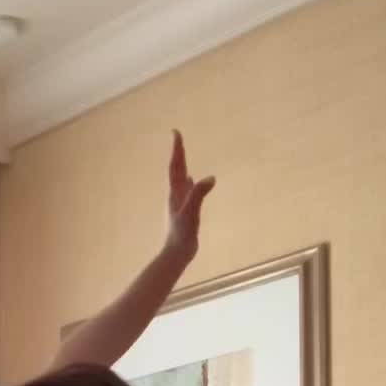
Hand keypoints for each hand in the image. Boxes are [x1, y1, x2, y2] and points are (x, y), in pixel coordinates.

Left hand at [165, 131, 214, 263]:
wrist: (176, 253)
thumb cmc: (181, 233)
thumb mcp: (191, 212)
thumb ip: (199, 194)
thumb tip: (210, 178)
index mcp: (175, 193)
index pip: (175, 166)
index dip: (176, 149)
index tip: (175, 132)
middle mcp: (175, 195)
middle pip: (176, 170)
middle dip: (178, 153)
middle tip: (178, 138)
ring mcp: (179, 203)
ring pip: (180, 180)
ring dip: (182, 166)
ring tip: (183, 156)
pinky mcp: (184, 211)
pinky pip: (187, 191)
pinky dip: (189, 182)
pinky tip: (192, 181)